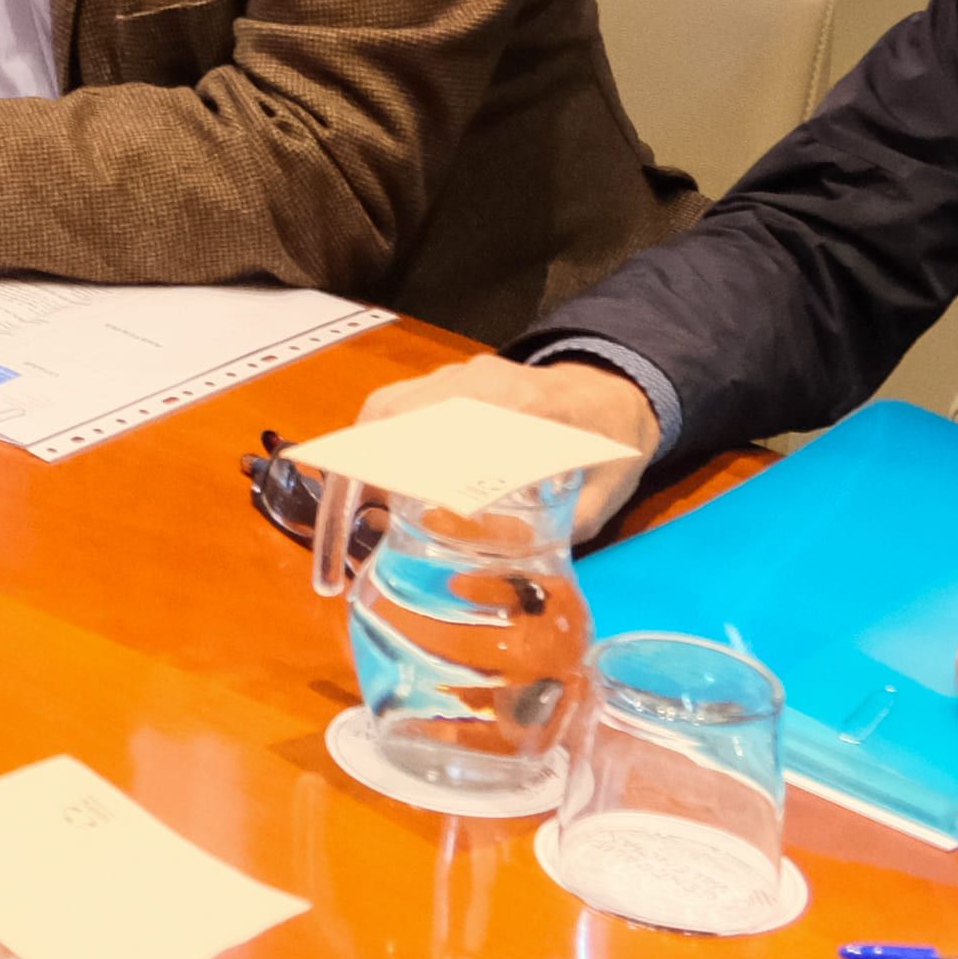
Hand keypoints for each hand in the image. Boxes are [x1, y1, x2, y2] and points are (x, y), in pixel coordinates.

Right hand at [359, 352, 659, 538]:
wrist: (616, 390)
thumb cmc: (612, 448)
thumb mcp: (598, 501)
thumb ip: (558, 535)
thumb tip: (510, 582)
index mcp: (522, 411)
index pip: (446, 437)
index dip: (403, 474)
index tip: (380, 518)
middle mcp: (479, 384)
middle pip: (394, 416)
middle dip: (357, 471)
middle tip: (342, 531)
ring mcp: (458, 376)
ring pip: (384, 408)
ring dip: (355, 459)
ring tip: (342, 517)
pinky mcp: (446, 381)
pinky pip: (392, 406)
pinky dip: (368, 445)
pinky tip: (363, 487)